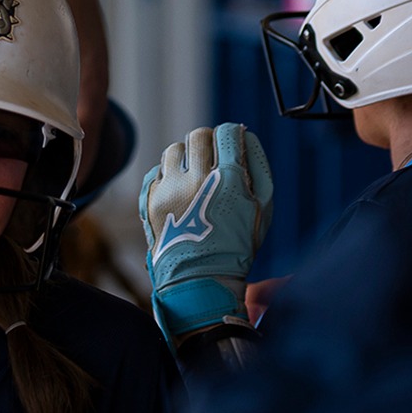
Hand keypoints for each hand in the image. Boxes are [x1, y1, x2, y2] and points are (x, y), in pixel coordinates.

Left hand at [139, 124, 273, 342]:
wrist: (199, 279)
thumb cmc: (236, 244)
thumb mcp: (261, 208)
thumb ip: (258, 167)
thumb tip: (245, 136)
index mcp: (228, 180)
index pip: (227, 133)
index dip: (231, 134)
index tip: (232, 141)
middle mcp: (196, 179)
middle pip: (199, 136)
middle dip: (209, 140)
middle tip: (213, 155)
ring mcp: (169, 189)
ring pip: (174, 149)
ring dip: (186, 155)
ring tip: (193, 172)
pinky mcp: (150, 199)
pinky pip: (157, 170)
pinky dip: (168, 175)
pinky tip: (179, 189)